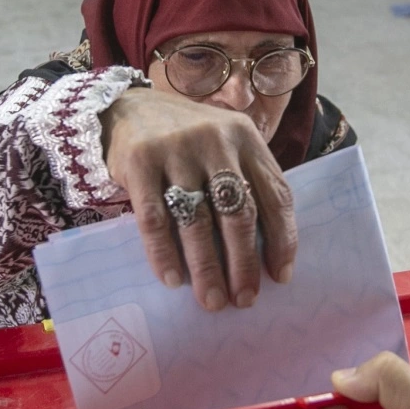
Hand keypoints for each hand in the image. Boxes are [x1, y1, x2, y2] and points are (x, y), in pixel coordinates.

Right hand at [99, 87, 296, 311]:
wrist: (127, 108)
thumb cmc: (187, 141)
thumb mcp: (225, 146)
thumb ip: (246, 182)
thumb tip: (263, 254)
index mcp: (247, 139)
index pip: (275, 195)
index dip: (282, 240)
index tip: (281, 277)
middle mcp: (216, 141)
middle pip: (239, 213)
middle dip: (244, 264)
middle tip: (244, 300)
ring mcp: (177, 150)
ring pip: (198, 220)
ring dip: (207, 268)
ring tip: (212, 300)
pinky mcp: (140, 161)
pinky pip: (155, 218)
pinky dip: (164, 253)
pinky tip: (172, 279)